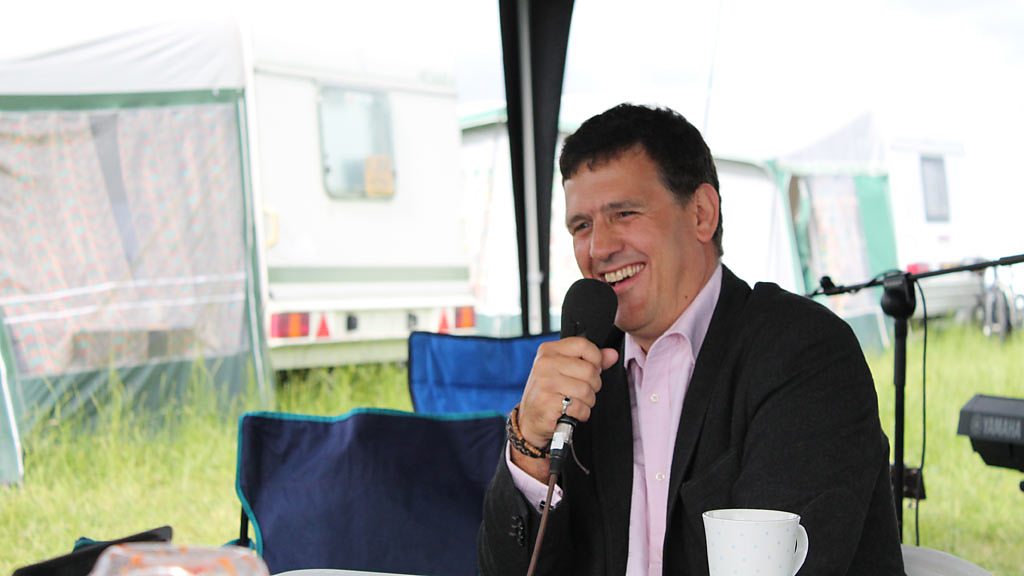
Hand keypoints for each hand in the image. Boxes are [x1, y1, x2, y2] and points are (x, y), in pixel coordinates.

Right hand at [510, 337, 617, 479]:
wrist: (530, 419)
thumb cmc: (549, 392)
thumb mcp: (566, 370)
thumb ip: (590, 361)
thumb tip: (612, 355)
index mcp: (549, 351)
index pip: (583, 345)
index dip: (596, 359)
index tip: (593, 369)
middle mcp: (545, 364)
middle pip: (589, 370)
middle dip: (593, 385)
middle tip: (582, 390)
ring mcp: (545, 383)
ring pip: (587, 390)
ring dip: (588, 401)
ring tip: (576, 402)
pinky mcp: (548, 402)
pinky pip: (579, 407)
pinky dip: (581, 413)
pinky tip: (571, 411)